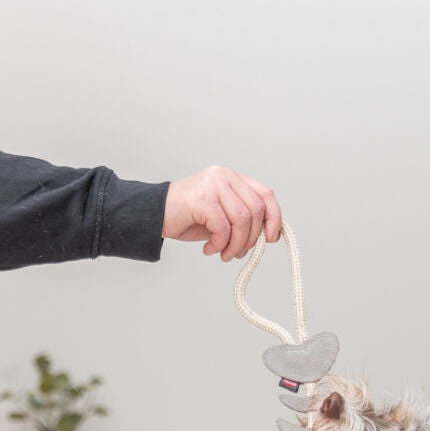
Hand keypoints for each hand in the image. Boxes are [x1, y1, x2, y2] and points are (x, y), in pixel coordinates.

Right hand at [162, 166, 281, 260]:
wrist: (154, 215)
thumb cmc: (189, 218)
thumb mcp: (223, 217)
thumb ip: (243, 219)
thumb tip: (268, 236)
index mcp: (233, 178)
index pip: (266, 194)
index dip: (275, 218)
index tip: (271, 238)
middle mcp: (225, 176)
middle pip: (256, 210)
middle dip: (252, 238)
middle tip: (239, 253)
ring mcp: (213, 184)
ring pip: (242, 220)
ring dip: (236, 245)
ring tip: (225, 254)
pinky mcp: (202, 198)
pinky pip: (223, 227)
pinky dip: (220, 244)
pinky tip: (210, 249)